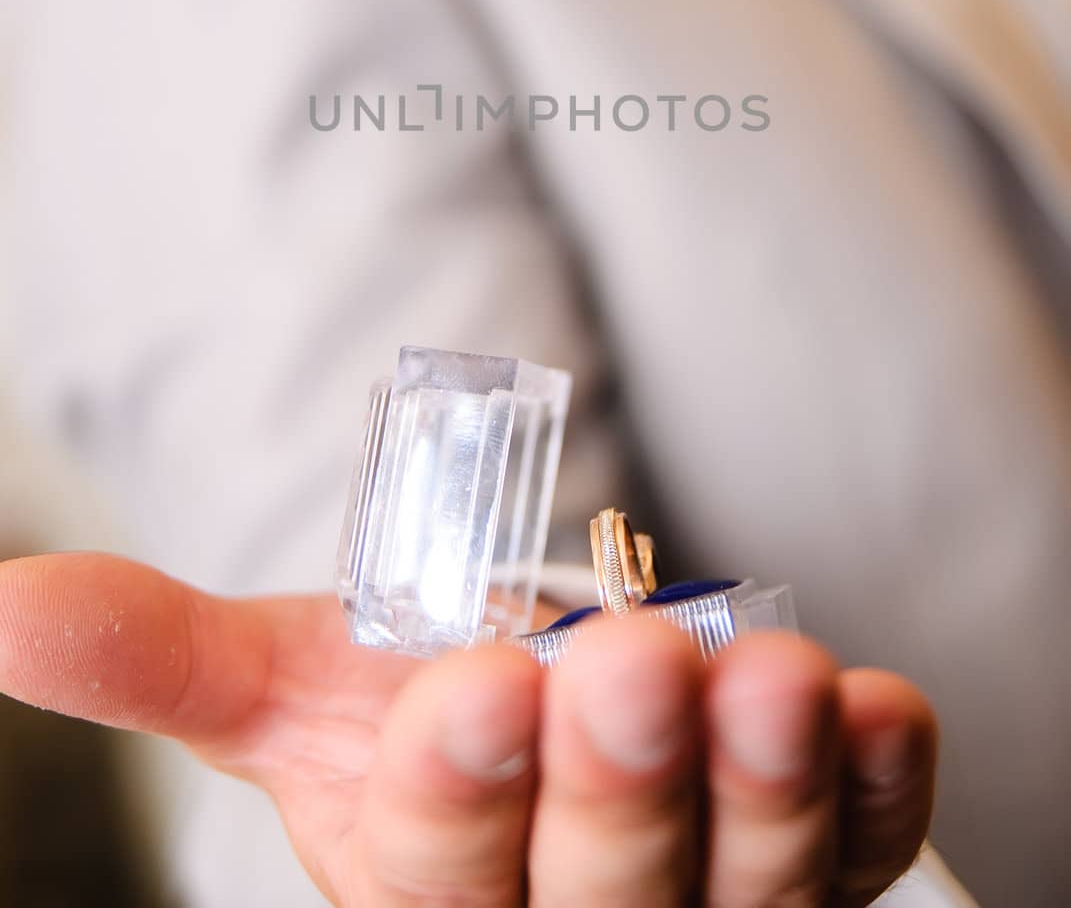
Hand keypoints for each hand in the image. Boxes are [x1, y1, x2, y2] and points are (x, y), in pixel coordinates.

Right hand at [0, 553, 935, 905]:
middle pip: (604, 897)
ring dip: (771, 790)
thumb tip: (0, 606)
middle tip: (631, 666)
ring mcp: (714, 906)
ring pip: (751, 888)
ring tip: (777, 678)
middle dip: (618, 790)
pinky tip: (888, 712)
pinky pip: (867, 845)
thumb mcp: (287, 684)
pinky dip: (880, 787)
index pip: (444, 886)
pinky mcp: (817, 856)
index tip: (468, 688)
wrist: (542, 710)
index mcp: (432, 900)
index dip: (460, 801)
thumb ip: (162, 658)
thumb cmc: (407, 708)